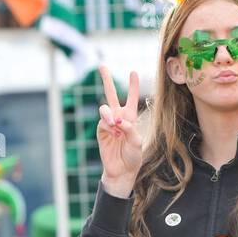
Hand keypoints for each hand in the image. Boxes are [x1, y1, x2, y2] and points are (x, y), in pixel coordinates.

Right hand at [97, 64, 143, 191]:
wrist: (122, 170)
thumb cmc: (133, 157)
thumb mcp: (137, 142)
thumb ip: (131, 129)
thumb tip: (119, 120)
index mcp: (130, 118)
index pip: (131, 98)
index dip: (133, 86)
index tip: (133, 72)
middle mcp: (119, 117)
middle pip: (111, 95)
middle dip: (106, 80)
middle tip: (102, 66)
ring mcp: (108, 123)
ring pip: (105, 108)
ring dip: (109, 114)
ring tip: (115, 124)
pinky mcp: (101, 131)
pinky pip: (103, 122)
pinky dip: (108, 125)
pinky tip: (114, 133)